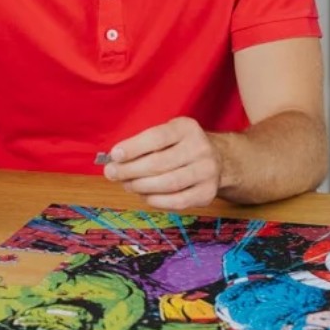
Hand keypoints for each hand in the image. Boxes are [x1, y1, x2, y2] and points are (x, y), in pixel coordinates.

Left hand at [103, 117, 221, 209]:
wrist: (217, 159)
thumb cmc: (179, 146)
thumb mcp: (166, 134)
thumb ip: (142, 144)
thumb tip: (115, 161)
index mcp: (186, 128)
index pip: (156, 137)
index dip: (133, 147)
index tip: (115, 155)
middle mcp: (200, 148)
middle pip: (159, 163)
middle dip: (130, 170)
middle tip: (112, 174)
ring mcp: (207, 171)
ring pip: (168, 183)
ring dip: (141, 186)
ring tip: (127, 184)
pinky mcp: (207, 193)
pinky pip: (177, 201)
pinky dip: (156, 200)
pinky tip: (144, 196)